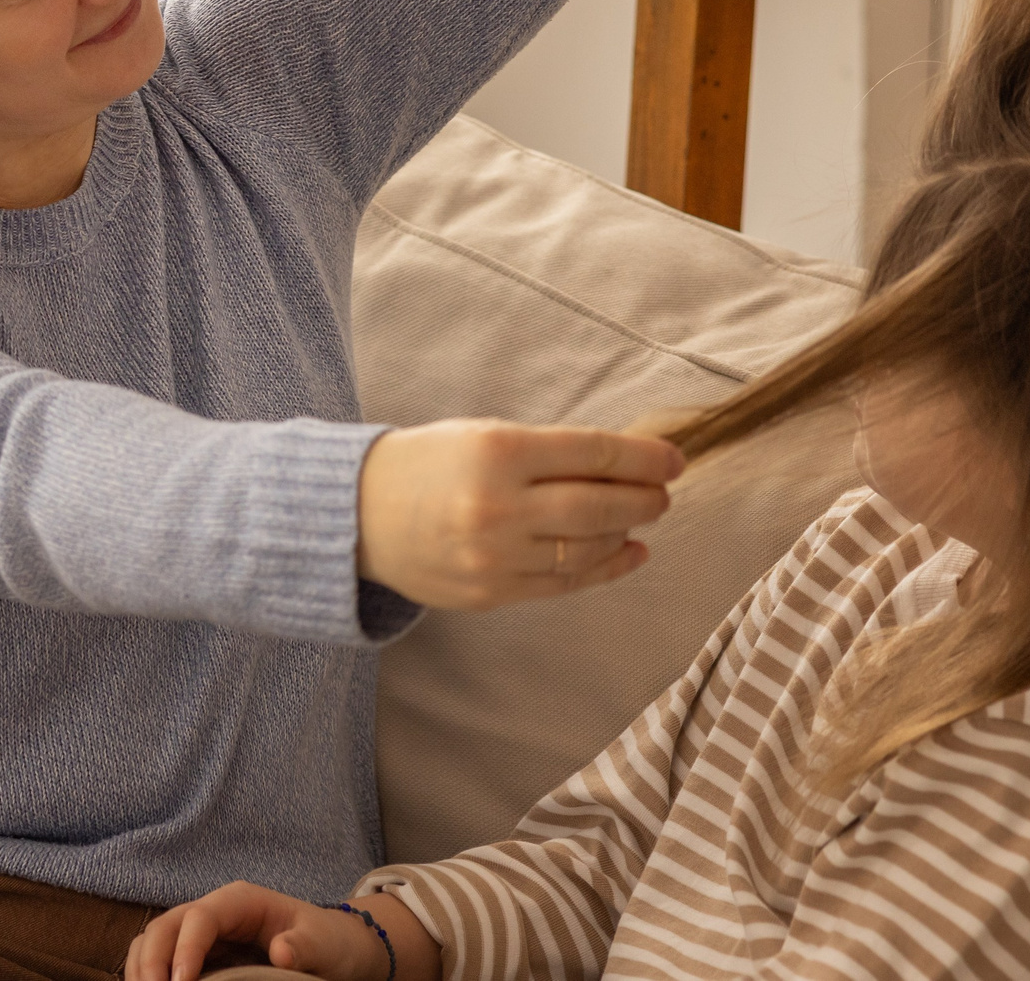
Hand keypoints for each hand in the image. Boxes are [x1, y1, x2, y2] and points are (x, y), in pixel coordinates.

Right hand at [127, 885, 431, 980]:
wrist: (334, 949)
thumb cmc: (329, 942)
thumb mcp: (323, 944)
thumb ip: (303, 946)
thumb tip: (281, 952)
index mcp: (241, 901)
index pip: (199, 917)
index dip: (184, 948)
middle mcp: (213, 913)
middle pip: (165, 925)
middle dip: (151, 960)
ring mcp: (201, 935)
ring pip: (154, 941)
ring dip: (142, 969)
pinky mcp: (198, 957)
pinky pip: (161, 960)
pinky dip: (148, 975)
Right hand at [356, 420, 681, 608]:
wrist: (355, 514)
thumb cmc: (428, 465)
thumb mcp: (483, 435)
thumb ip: (549, 451)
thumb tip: (626, 464)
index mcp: (497, 451)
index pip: (592, 452)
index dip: (643, 457)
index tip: (674, 459)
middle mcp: (498, 505)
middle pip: (598, 505)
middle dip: (644, 499)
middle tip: (664, 493)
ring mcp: (494, 556)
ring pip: (586, 548)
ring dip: (626, 533)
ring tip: (640, 518)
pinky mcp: (491, 593)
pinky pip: (564, 584)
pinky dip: (605, 568)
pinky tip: (629, 552)